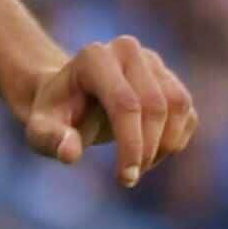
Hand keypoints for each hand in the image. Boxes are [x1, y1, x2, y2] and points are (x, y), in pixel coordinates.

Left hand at [17, 36, 200, 189]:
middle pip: (155, 106)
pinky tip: (151, 154)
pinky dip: (175, 140)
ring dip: (166, 145)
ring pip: (178, 106)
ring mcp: (152, 61)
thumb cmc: (53, 115)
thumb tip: (70, 154)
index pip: (126, 104)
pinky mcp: (168, 77)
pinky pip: (187, 112)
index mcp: (95, 58)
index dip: (131, 145)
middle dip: (148, 149)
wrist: (68, 98)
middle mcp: (127, 50)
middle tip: (129, 178)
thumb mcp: (39, 130)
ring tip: (140, 166)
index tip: (126, 178)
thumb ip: (50, 140)